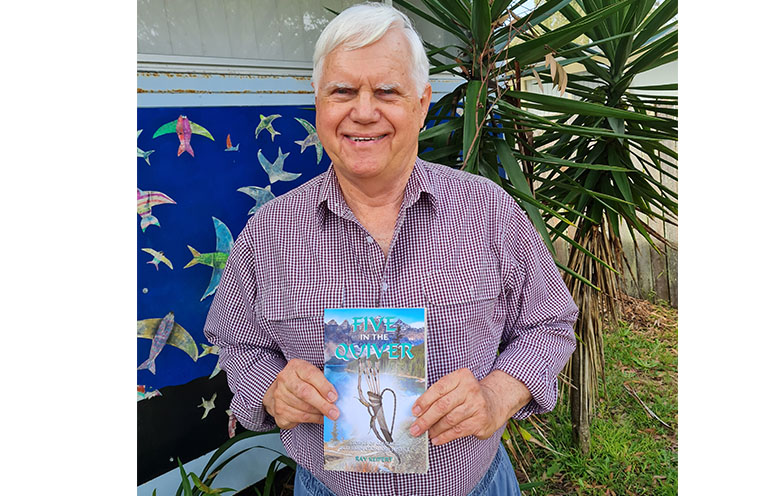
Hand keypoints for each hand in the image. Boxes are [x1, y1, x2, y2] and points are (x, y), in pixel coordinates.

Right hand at [262, 358, 338, 428]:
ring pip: (303, 408)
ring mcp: (279, 395)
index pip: (310, 374)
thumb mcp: (312, 374)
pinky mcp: (279, 410)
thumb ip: (324, 380)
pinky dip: (313, 419)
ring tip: (329, 415)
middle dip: (322, 404)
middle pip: (305, 393)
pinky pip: (299, 418)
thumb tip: (342, 390)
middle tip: (335, 412)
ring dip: (319, 413)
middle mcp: (285, 379)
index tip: (334, 397)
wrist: (281, 391)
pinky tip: (320, 418)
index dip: (324, 386)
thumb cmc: (302, 381)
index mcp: (295, 366)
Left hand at [409, 369, 531, 445]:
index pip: (438, 388)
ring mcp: (477, 405)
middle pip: (442, 405)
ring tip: (426, 434)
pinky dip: (445, 436)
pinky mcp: (481, 420)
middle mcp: (471, 389)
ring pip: (449, 419)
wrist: (495, 403)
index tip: (414, 412)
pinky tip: (437, 439)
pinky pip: (458, 430)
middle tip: (415, 428)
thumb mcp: (457, 387)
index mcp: (461, 376)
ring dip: (435, 429)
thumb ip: (440, 394)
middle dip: (426, 419)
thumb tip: (418, 412)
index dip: (424, 401)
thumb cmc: (468, 395)